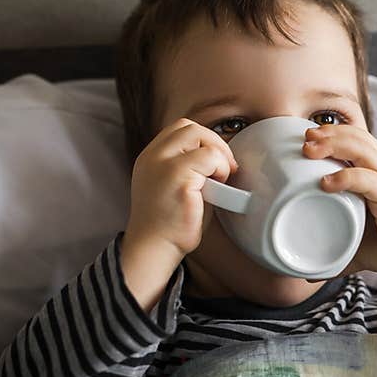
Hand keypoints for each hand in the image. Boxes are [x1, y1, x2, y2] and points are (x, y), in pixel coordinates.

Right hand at [121, 118, 236, 310]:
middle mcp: (153, 157)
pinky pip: (210, 158)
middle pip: (189, 127)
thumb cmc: (169, 224)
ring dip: (219, 155)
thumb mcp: (174, 186)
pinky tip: (218, 188)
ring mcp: (163, 165)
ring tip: (220, 179)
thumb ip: (190, 167)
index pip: (179, 129)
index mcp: (150, 158)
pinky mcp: (178, 177)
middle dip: (214, 143)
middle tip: (226, 168)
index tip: (216, 162)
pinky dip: (221, 169)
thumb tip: (220, 157)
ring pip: (200, 137)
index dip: (203, 140)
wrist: (154, 249)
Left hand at [302, 123, 376, 281]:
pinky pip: (369, 179)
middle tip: (304, 139)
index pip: (356, 139)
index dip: (332, 132)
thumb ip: (334, 253)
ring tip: (309, 150)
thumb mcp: (356, 246)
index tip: (306, 137)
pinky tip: (326, 183)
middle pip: (357, 137)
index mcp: (375, 174)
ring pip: (363, 149)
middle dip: (329, 132)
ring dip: (335, 144)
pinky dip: (347, 177)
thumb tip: (309, 275)